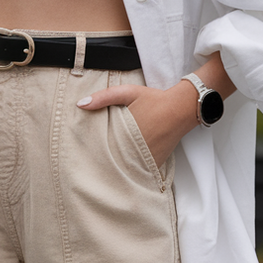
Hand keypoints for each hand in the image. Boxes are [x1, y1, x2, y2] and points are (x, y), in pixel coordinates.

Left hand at [77, 81, 200, 168]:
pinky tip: (125, 167)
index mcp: (124, 135)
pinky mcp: (155, 163)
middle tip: (91, 166)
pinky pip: (140, 170)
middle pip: (112, 162)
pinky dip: (133, 169)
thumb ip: (104, 97)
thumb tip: (80, 104)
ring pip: (126, 169)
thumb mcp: (127, 92)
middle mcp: (135, 151)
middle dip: (103, 162)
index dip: (92, 152)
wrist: (181, 108)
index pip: (102, 150)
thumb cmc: (154, 100)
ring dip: (118, 168)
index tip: (83, 155)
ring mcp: (146, 159)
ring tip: (107, 169)